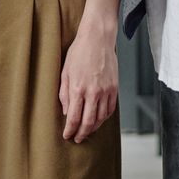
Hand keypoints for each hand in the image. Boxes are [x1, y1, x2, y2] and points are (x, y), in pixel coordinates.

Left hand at [59, 22, 119, 142]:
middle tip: (77, 139)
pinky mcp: (115, 88)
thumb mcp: (65, 72)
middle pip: (88, 122)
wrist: (98, 39)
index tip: (67, 136)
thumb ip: (64, 94)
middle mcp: (93, 92)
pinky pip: (110, 109)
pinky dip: (104, 118)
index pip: (73, 118)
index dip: (70, 130)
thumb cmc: (79, 52)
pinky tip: (98, 120)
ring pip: (101, 118)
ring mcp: (106, 91)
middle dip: (81, 134)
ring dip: (93, 128)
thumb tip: (66, 112)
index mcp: (78, 89)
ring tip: (87, 131)